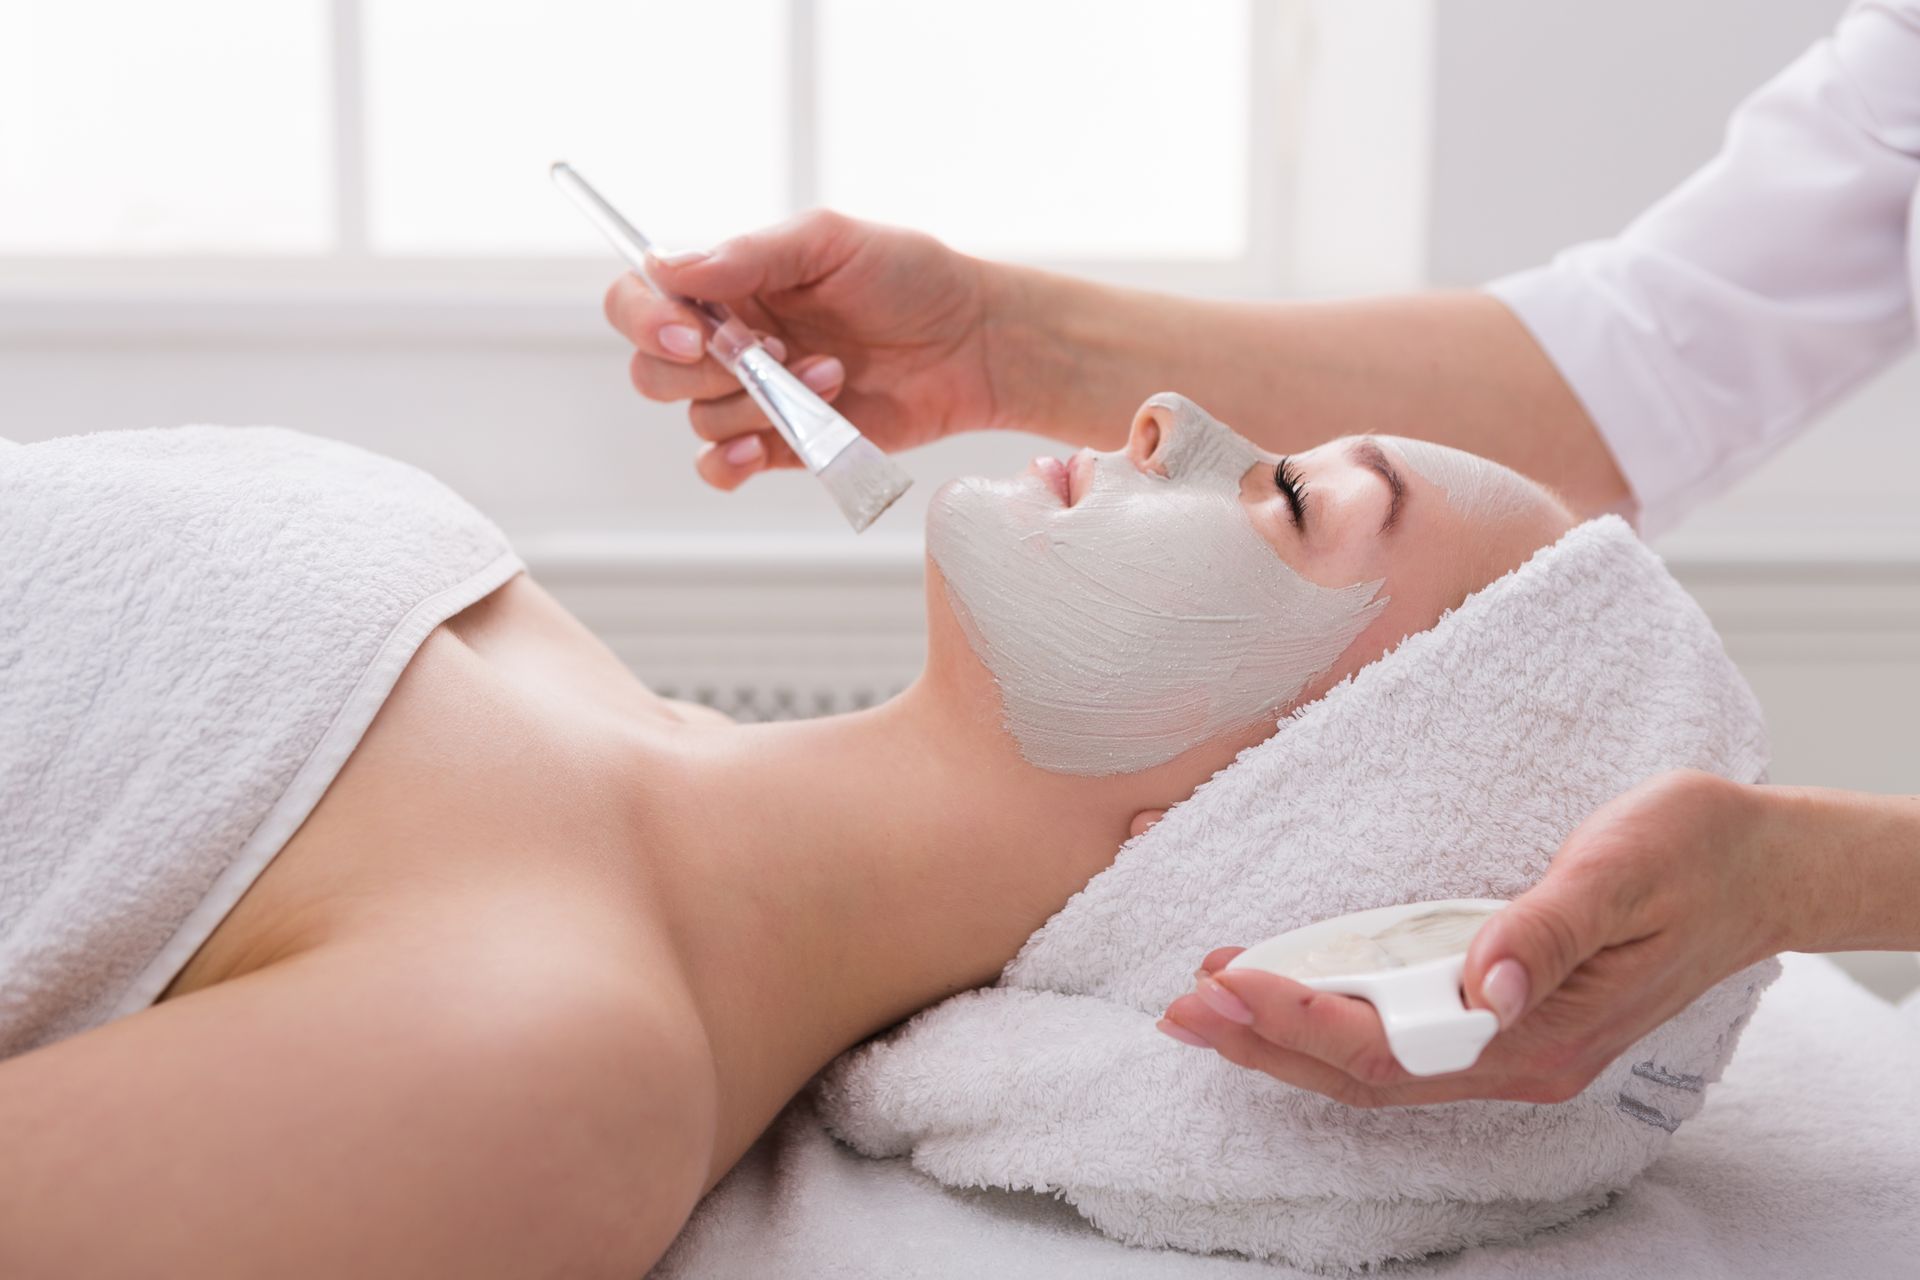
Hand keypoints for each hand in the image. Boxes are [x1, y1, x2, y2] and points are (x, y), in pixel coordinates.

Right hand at [602, 209, 1005, 489]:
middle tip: (773, 352)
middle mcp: (730, 343)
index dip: (644, 317)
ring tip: (831, 376)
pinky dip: (730, 465)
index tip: (689, 329)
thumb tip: (667, 266)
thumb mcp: (829, 241)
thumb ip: (749, 255)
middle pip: (652, 370)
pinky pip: (722, 468)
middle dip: (702, 369)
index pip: (639, 299)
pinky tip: (761, 449)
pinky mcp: (785, 445)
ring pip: (699, 419)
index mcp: (729, 286)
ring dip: (756, 405)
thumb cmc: (908, 277)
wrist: (973, 342)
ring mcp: (755, 397)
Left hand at [1153, 769, 1794, 1104]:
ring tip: (1205, 1001)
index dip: (1306, 1020)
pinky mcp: (1504, 1013)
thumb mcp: (1622, 871)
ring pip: (1375, 1061)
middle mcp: (1520, 1057)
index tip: (1234, 979)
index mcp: (1544, 1036)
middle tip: (1181, 1006)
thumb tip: (1484, 985)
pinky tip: (1284, 987)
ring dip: (1285, 1035)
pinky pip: (1400, 1031)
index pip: (1396, 1049)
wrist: (1762, 862)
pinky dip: (1331, 1013)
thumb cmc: (1695, 855)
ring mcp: (1512, 1042)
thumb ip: (1549, 928)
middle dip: (1267, 1042)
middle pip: (1367, 1073)